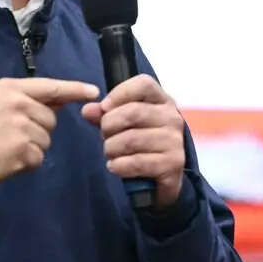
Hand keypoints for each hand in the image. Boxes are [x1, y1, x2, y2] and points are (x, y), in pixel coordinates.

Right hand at [0, 77, 100, 188]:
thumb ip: (26, 99)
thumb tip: (60, 98)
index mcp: (10, 88)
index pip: (51, 87)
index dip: (75, 89)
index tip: (93, 91)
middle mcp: (17, 104)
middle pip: (51, 119)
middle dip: (38, 129)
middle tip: (10, 134)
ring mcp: (20, 127)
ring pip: (46, 139)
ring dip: (32, 147)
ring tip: (6, 146)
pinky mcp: (22, 150)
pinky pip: (39, 158)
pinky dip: (27, 162)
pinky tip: (7, 159)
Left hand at [82, 75, 188, 209]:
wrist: (163, 177)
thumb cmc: (141, 144)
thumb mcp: (124, 125)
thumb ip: (105, 115)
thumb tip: (88, 110)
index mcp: (162, 101)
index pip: (144, 84)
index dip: (119, 94)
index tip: (104, 108)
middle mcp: (172, 118)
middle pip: (133, 112)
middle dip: (109, 126)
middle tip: (105, 137)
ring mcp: (174, 141)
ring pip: (131, 140)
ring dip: (111, 149)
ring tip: (110, 153)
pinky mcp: (172, 164)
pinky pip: (136, 162)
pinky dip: (119, 166)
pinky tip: (116, 166)